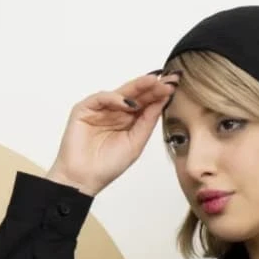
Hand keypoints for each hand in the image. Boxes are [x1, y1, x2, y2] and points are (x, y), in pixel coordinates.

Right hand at [47, 71, 180, 196]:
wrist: (84, 178)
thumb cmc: (108, 165)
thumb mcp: (135, 143)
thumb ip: (147, 123)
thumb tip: (161, 101)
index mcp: (129, 121)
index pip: (145, 103)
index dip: (159, 95)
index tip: (174, 87)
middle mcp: (115, 112)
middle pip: (135, 94)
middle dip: (151, 86)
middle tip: (167, 79)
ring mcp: (100, 109)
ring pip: (120, 92)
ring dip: (137, 87)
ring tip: (153, 83)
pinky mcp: (84, 109)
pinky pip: (101, 98)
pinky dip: (114, 98)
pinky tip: (128, 102)